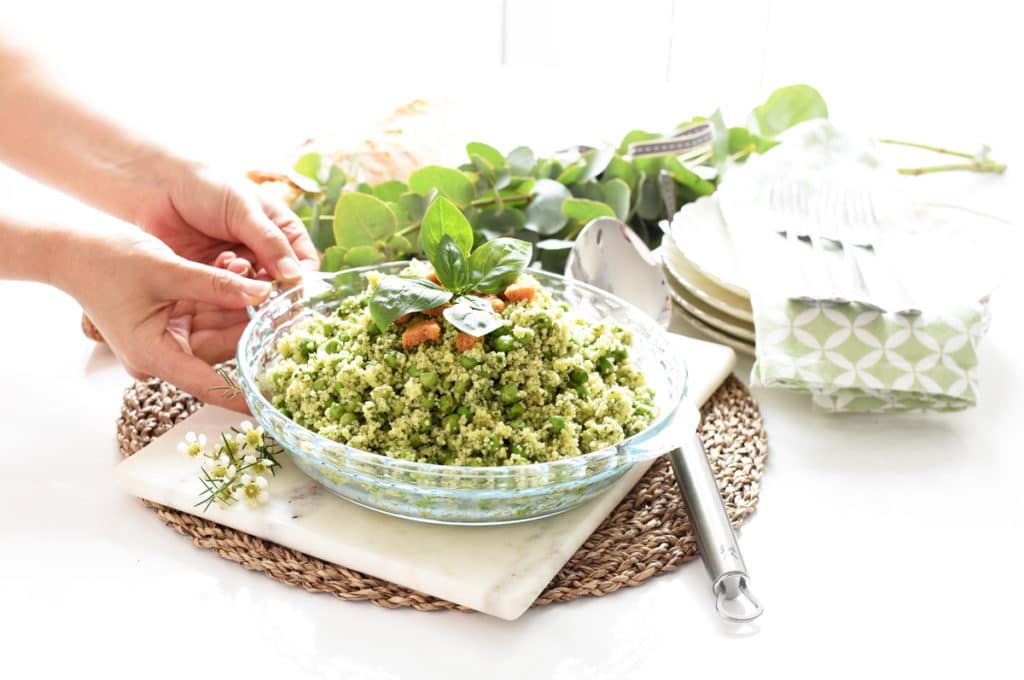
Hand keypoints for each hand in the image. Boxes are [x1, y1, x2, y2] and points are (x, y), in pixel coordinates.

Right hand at [67, 226, 272, 411]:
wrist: (73, 246)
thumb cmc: (107, 260)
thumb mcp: (167, 270)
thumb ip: (217, 285)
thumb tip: (264, 293)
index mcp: (155, 356)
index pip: (210, 385)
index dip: (245, 395)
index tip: (276, 403)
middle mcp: (164, 354)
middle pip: (223, 352)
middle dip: (255, 330)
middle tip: (292, 309)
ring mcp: (170, 338)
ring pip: (221, 330)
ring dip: (245, 307)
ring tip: (273, 283)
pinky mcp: (175, 320)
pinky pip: (212, 314)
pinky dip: (229, 298)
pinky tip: (249, 276)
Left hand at [137, 161, 318, 281]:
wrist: (153, 184)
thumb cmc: (205, 185)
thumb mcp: (244, 209)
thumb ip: (270, 242)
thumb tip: (296, 277)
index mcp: (282, 231)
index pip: (305, 263)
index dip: (302, 279)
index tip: (293, 289)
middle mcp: (263, 253)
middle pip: (281, 284)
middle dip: (272, 287)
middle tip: (261, 289)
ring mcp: (237, 268)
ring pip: (254, 293)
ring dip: (246, 285)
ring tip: (231, 265)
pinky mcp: (211, 280)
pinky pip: (227, 296)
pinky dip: (224, 289)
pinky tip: (214, 269)